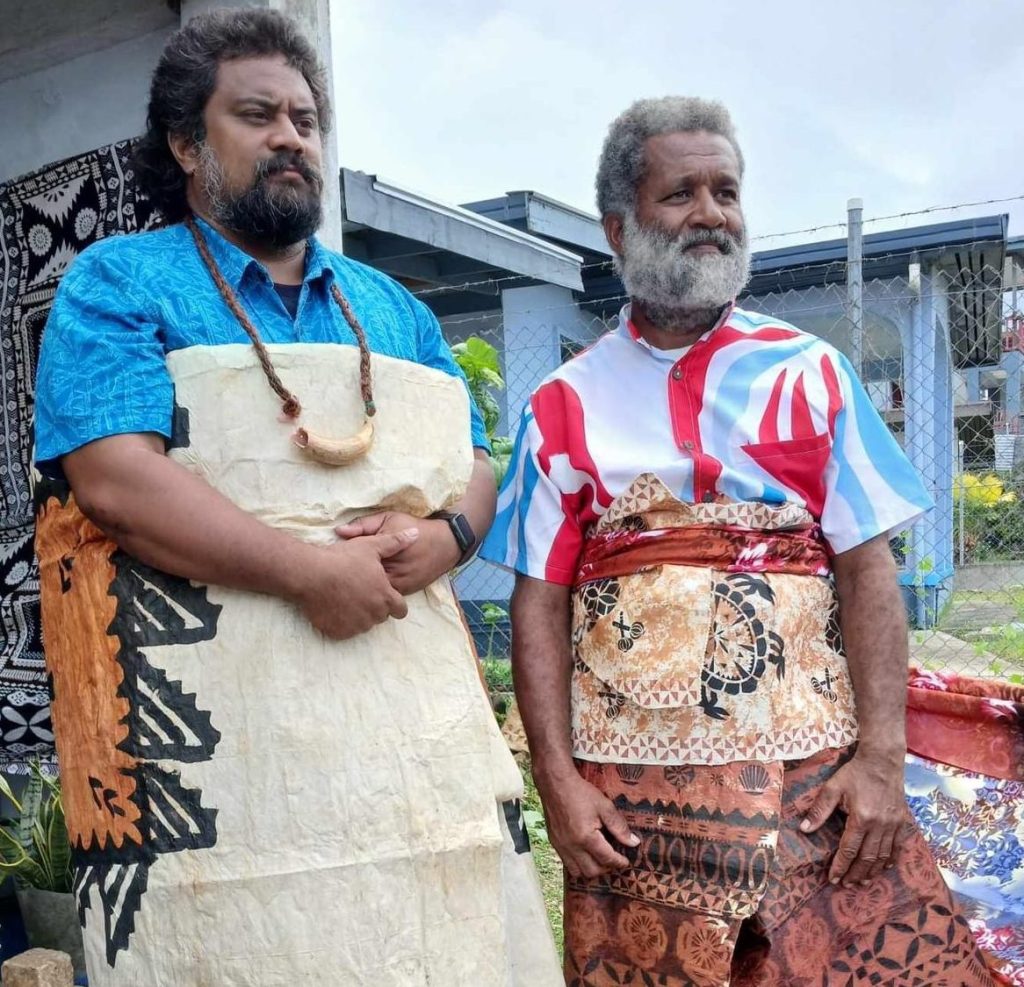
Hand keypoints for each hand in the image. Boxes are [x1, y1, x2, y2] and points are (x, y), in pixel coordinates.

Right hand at [290, 528, 417, 638]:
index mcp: (385, 596)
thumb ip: (395, 542)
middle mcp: (373, 615)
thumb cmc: (342, 558)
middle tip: (359, 590)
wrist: (310, 574)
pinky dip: (341, 622)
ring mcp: (355, 625)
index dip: (393, 602)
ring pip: (363, 624)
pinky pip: (345, 630)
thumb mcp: (371, 546)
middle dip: (374, 606)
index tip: (382, 593)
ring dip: (358, 615)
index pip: (400, 610)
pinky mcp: (338, 632)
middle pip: (380, 616)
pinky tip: (333, 606)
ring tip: (345, 596)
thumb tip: (415, 534)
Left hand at [335, 511, 459, 594]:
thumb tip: (339, 531)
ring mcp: (400, 585)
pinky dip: (375, 594)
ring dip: (361, 590)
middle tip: (338, 574)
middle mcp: (392, 573)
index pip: (355, 562)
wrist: (445, 543)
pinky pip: (385, 598)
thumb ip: (364, 525)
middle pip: (362, 582)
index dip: (342, 562)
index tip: (334, 559)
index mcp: (384, 553)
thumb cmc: (415, 527)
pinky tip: (366, 588)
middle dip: (350, 579)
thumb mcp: (389, 519)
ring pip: (373, 593)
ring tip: (350, 582)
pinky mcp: (406, 592)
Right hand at [537, 770, 639, 878]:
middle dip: (606, 868)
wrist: (555, 784)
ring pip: (577, 872)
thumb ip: (619, 826)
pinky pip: (567, 864)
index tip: (626, 861)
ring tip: (598, 858)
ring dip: (590, 869)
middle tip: (613, 858)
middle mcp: (572, 846)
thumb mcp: (604, 806)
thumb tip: (633, 842)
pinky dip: (578, 864)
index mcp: (586, 837)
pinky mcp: (554, 843)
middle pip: (592, 871)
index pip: (607, 859)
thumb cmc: (580, 793)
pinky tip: (584, 853)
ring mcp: (561, 846)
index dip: (619, 862)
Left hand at [800, 750, 909, 885]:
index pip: (849, 849)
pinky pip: (897, 847)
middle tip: (846, 884)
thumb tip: (805, 829)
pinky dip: (890, 860)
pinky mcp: (902, 822)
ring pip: (883, 856)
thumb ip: (819, 810)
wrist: (883, 761)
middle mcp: (879, 825)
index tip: (833, 878)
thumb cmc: (855, 773)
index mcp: (861, 818)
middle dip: (855, 874)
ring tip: (862, 881)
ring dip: (872, 871)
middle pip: (867, 858)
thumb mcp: (833, 787)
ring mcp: (893, 825)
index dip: (840, 866)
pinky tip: (884, 867)